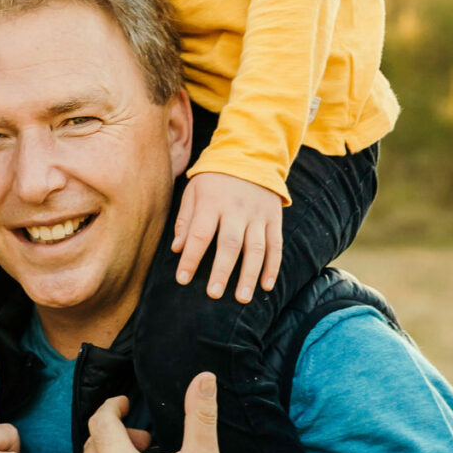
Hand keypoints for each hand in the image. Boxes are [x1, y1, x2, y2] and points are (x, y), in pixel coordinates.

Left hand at [172, 171, 283, 302]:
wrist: (251, 155)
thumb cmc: (215, 179)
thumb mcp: (194, 191)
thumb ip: (185, 219)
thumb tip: (177, 249)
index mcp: (211, 202)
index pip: (199, 234)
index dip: (190, 258)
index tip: (183, 279)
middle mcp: (236, 209)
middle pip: (229, 244)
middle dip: (221, 271)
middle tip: (214, 295)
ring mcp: (258, 215)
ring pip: (255, 248)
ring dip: (249, 275)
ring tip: (242, 298)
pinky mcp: (274, 218)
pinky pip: (275, 245)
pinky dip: (273, 267)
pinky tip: (266, 286)